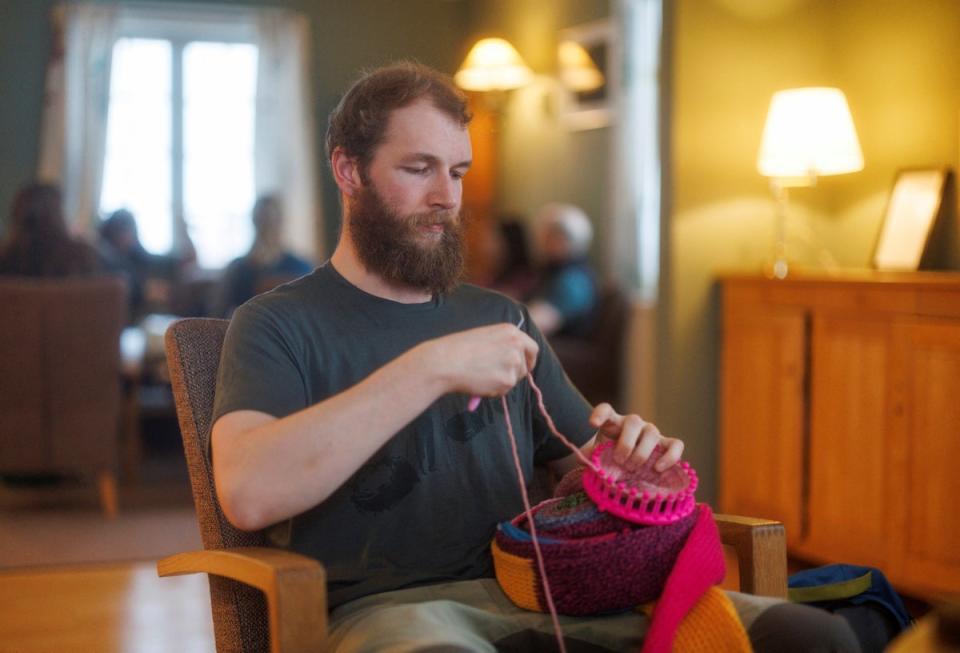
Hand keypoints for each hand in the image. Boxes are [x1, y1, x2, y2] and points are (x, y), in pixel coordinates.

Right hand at [419, 323, 537, 398]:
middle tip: (501, 378)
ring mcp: (514, 362)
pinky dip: (494, 390)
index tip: (523, 366)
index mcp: (510, 331)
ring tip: (480, 376)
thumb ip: (501, 346)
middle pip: (526, 365)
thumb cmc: (457, 349)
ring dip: (502, 382)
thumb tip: (510, 365)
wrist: (445, 361)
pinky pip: (504, 390)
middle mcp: (517, 344)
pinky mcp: (509, 380)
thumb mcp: (484, 337)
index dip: (528, 359)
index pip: (532, 347)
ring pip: (515, 379)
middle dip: (516, 373)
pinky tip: (479, 382)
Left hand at [588, 403, 683, 471]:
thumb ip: (593, 461)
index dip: (600, 414)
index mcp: (612, 423)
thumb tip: (594, 466)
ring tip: (632, 469)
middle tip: (619, 461)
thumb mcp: (597, 460)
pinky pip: (676, 445)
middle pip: (633, 422)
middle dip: (625, 444)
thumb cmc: (608, 462)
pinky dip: (670, 456)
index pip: (606, 410)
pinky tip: (657, 468)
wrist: (624, 469)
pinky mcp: (667, 445)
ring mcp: (651, 433)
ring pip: (652, 433)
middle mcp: (633, 424)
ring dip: (642, 453)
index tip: (593, 424)